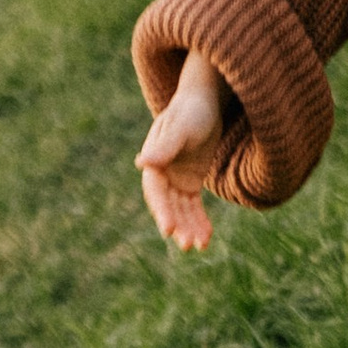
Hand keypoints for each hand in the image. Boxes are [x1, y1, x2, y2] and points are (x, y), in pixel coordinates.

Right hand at [138, 47, 228, 249]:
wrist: (205, 101)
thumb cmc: (191, 110)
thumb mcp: (181, 127)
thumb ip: (165, 145)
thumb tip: (140, 162)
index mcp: (154, 162)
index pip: (155, 192)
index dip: (161, 210)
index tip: (169, 229)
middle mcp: (162, 174)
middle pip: (168, 205)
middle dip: (178, 225)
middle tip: (187, 245)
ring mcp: (176, 180)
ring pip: (181, 210)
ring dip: (189, 228)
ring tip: (199, 246)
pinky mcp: (190, 182)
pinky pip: (193, 206)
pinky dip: (199, 221)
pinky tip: (207, 237)